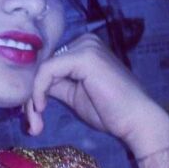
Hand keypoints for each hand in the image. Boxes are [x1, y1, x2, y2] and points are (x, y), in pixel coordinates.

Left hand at [25, 33, 168, 156]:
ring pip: (43, 69)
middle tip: (32, 125)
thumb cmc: (111, 112)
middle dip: (32, 97)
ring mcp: (86, 46)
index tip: (32, 119)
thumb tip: (32, 87)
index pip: (49, 66)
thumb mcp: (75, 95)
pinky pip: (48, 70)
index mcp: (84, 49)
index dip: (35, 91)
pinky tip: (42, 108)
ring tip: (36, 124)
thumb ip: (56, 86)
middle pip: (44, 66)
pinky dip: (39, 90)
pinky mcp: (84, 56)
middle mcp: (85, 41)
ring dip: (33, 98)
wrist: (136, 121)